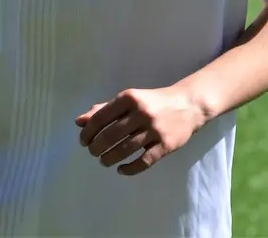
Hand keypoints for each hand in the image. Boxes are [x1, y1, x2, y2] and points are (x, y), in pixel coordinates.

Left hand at [75, 87, 205, 175]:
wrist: (188, 104)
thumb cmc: (152, 102)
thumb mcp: (128, 100)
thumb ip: (104, 110)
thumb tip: (79, 122)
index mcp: (129, 98)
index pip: (101, 118)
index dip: (88, 132)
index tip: (83, 141)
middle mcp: (141, 113)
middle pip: (110, 135)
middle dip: (96, 147)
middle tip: (93, 152)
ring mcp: (155, 130)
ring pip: (125, 150)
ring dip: (109, 158)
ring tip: (104, 161)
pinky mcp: (166, 145)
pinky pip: (144, 161)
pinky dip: (130, 169)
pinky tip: (121, 170)